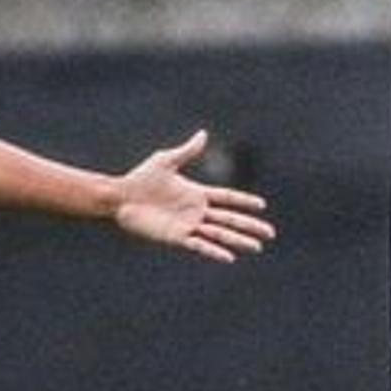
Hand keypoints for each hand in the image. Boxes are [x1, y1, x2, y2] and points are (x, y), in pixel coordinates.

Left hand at [113, 131, 274, 264]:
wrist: (120, 198)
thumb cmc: (140, 178)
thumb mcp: (166, 161)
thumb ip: (187, 151)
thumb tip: (204, 134)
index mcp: (197, 194)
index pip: (227, 199)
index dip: (244, 202)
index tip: (262, 206)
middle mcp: (196, 211)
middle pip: (230, 219)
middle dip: (250, 226)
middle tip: (270, 233)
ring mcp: (188, 225)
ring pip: (220, 234)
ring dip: (238, 240)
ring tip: (257, 247)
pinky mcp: (177, 237)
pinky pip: (200, 245)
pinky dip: (215, 251)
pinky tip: (230, 257)